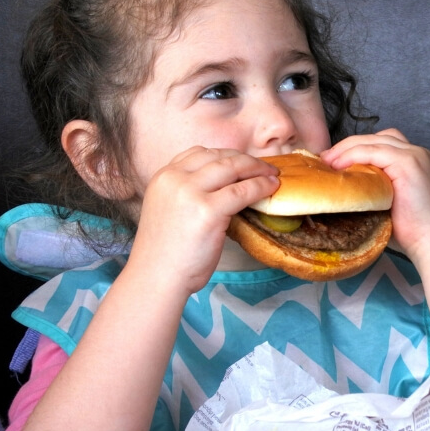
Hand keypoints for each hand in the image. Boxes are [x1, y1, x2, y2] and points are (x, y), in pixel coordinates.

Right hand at [128, 146, 278, 293]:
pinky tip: (271, 188)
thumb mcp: (170, 210)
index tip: (243, 162)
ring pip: (232, 168)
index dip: (226, 155)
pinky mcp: (208, 209)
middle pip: (218, 157)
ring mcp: (191, 192)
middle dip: (246, 160)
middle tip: (265, 167)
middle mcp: (175, 178)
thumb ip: (189, 194)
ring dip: (257, 169)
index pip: (198, 153)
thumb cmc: (166, 253)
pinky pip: (242, 191)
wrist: (156, 277)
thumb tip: (223, 188)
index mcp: (163, 176)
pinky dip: (261, 187)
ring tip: (273, 174)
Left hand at [321, 129, 429, 259]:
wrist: (427, 242)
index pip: (379, 143)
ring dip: (346, 149)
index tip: (331, 161)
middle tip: (324, 159)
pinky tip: (339, 166)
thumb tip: (340, 181)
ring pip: (372, 141)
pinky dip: (353, 156)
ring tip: (328, 162)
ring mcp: (415, 156)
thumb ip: (372, 184)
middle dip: (346, 145)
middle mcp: (417, 152)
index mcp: (414, 159)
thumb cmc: (407, 229)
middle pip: (375, 138)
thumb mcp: (386, 199)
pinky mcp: (409, 163)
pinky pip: (374, 151)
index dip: (354, 148)